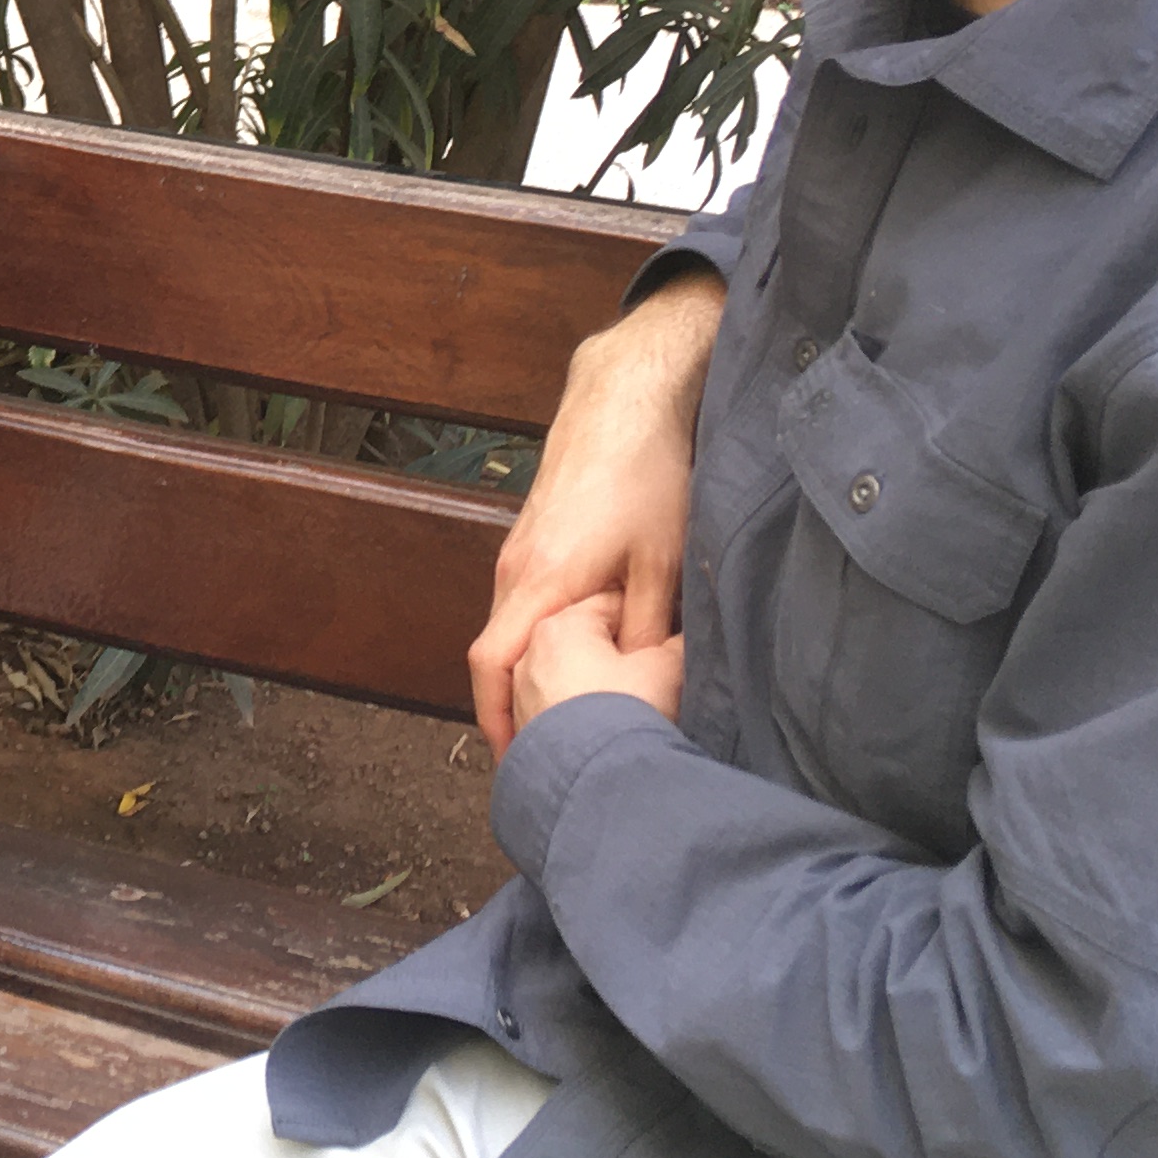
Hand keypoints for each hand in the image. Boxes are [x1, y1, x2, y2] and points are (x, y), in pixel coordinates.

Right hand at [468, 271, 720, 756]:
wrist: (626, 395)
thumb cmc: (647, 473)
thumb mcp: (665, 562)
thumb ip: (645, 630)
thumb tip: (636, 685)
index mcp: (539, 581)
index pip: (492, 667)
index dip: (495, 721)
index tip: (514, 763)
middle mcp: (514, 568)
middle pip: (497, 655)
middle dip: (514, 707)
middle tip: (549, 754)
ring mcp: (519, 549)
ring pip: (511, 626)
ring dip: (529, 670)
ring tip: (565, 712)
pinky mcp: (534, 536)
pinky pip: (523, 601)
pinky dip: (538, 637)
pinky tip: (578, 651)